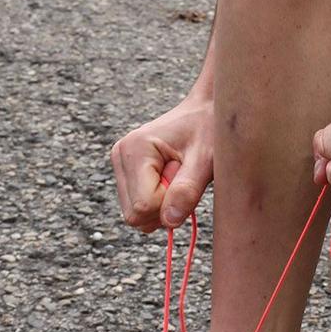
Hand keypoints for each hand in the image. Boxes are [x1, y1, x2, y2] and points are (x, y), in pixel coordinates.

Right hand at [111, 95, 214, 231]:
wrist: (207, 110)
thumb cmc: (210, 128)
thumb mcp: (206, 159)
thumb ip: (187, 190)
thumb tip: (169, 221)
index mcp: (135, 149)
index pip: (143, 207)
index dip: (170, 204)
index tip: (187, 179)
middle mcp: (121, 155)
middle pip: (134, 214)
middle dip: (165, 206)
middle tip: (184, 177)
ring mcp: (121, 163)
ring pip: (136, 213)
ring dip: (163, 204)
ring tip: (180, 174)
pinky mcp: (127, 171)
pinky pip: (140, 206)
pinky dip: (160, 200)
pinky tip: (173, 177)